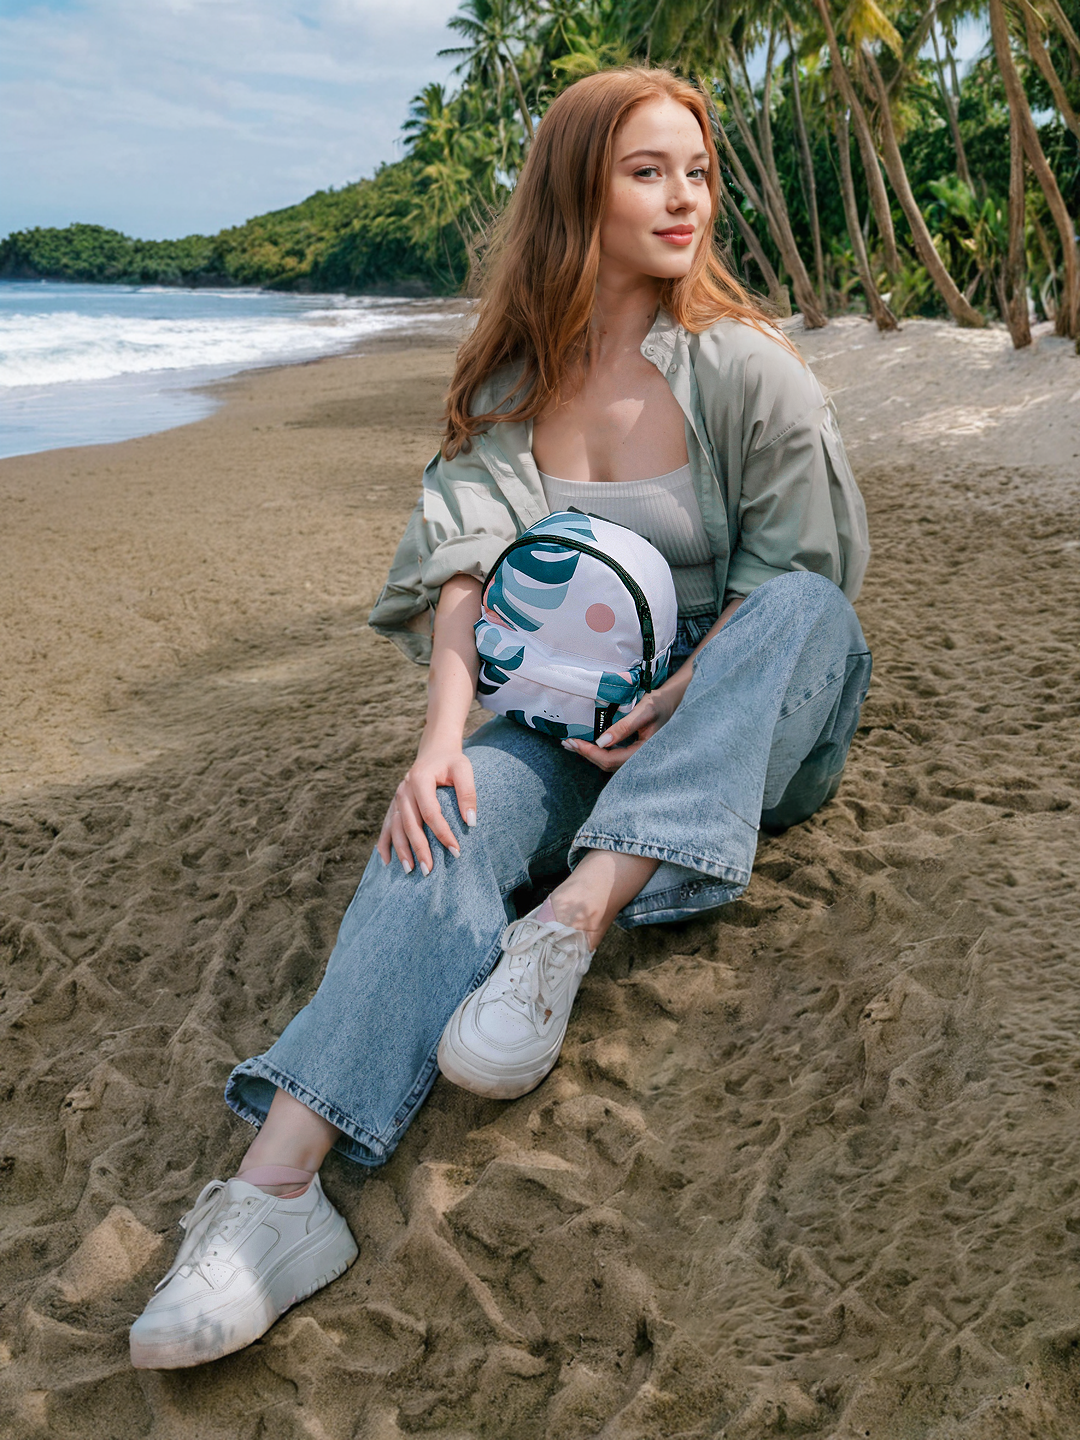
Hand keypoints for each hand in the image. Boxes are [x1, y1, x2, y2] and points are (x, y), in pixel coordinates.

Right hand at [376, 741, 476, 874]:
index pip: (431, 812)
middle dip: (419, 848)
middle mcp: (404, 789)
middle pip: (410, 824)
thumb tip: (471, 822)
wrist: (434, 751)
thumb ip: (468, 793)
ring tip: (409, 870)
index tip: (456, 851)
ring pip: (396, 828)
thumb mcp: (464, 770)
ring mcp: (397, 797)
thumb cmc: (451, 761)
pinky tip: (386, 860)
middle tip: (428, 871)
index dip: (443, 833)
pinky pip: (387, 826)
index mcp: (420, 779)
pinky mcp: (395, 804)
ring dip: (401, 850)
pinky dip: (384, 843)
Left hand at [561, 685, 680, 771]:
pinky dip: (597, 750)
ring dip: (590, 753)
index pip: (611, 759)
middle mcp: (639, 758)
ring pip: (609, 762)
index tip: (573, 742)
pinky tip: (588, 743)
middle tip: (567, 743)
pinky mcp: (632, 750)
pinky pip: (612, 755)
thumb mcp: (644, 711)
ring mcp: (635, 755)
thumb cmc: (660, 704)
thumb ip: (625, 727)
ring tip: (572, 744)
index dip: (590, 753)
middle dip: (586, 754)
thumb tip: (601, 742)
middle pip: (607, 764)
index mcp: (643, 752)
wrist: (672, 701)